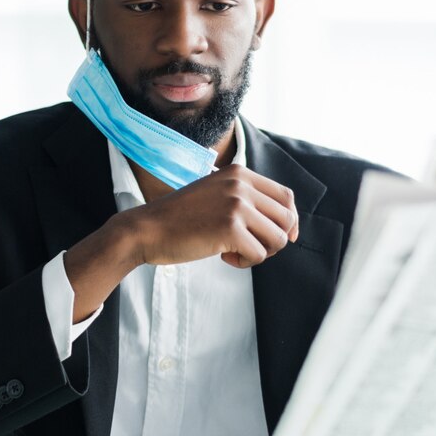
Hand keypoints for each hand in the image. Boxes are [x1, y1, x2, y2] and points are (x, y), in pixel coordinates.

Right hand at [61, 166, 298, 321]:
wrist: (146, 229)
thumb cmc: (180, 219)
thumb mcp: (215, 194)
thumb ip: (244, 200)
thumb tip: (286, 226)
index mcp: (239, 173)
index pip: (285, 196)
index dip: (289, 221)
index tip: (279, 238)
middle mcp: (241, 184)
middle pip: (286, 218)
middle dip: (274, 240)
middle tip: (250, 248)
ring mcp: (236, 205)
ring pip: (278, 238)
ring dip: (261, 252)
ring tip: (235, 252)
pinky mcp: (230, 228)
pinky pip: (259, 254)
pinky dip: (245, 262)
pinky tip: (225, 257)